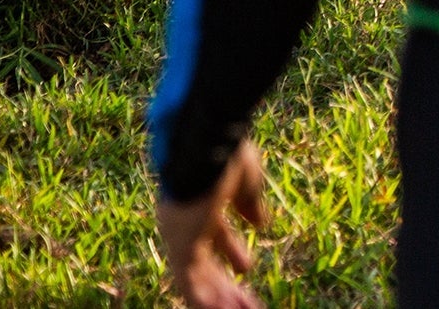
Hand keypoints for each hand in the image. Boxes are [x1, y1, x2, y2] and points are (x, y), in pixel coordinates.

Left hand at [157, 140, 268, 308]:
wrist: (207, 145)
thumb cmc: (228, 155)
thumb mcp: (247, 182)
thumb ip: (250, 204)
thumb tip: (259, 224)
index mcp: (202, 205)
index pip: (217, 237)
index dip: (233, 254)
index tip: (247, 269)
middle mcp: (187, 224)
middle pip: (206, 263)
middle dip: (226, 284)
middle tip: (244, 300)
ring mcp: (181, 236)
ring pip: (199, 278)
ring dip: (219, 297)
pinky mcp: (179, 246)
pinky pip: (189, 282)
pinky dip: (202, 299)